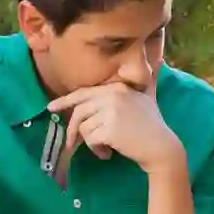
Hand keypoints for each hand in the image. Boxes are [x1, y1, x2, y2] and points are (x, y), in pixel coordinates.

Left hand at [46, 84, 185, 175]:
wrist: (162, 147)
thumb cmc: (153, 125)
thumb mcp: (147, 97)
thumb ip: (144, 81)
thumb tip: (158, 59)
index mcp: (117, 88)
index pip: (84, 92)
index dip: (65, 101)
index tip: (51, 107)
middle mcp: (112, 95)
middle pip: (79, 111)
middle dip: (72, 130)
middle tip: (71, 145)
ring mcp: (111, 111)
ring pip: (83, 128)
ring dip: (90, 143)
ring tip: (104, 149)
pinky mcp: (110, 128)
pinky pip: (90, 139)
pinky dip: (97, 150)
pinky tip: (108, 154)